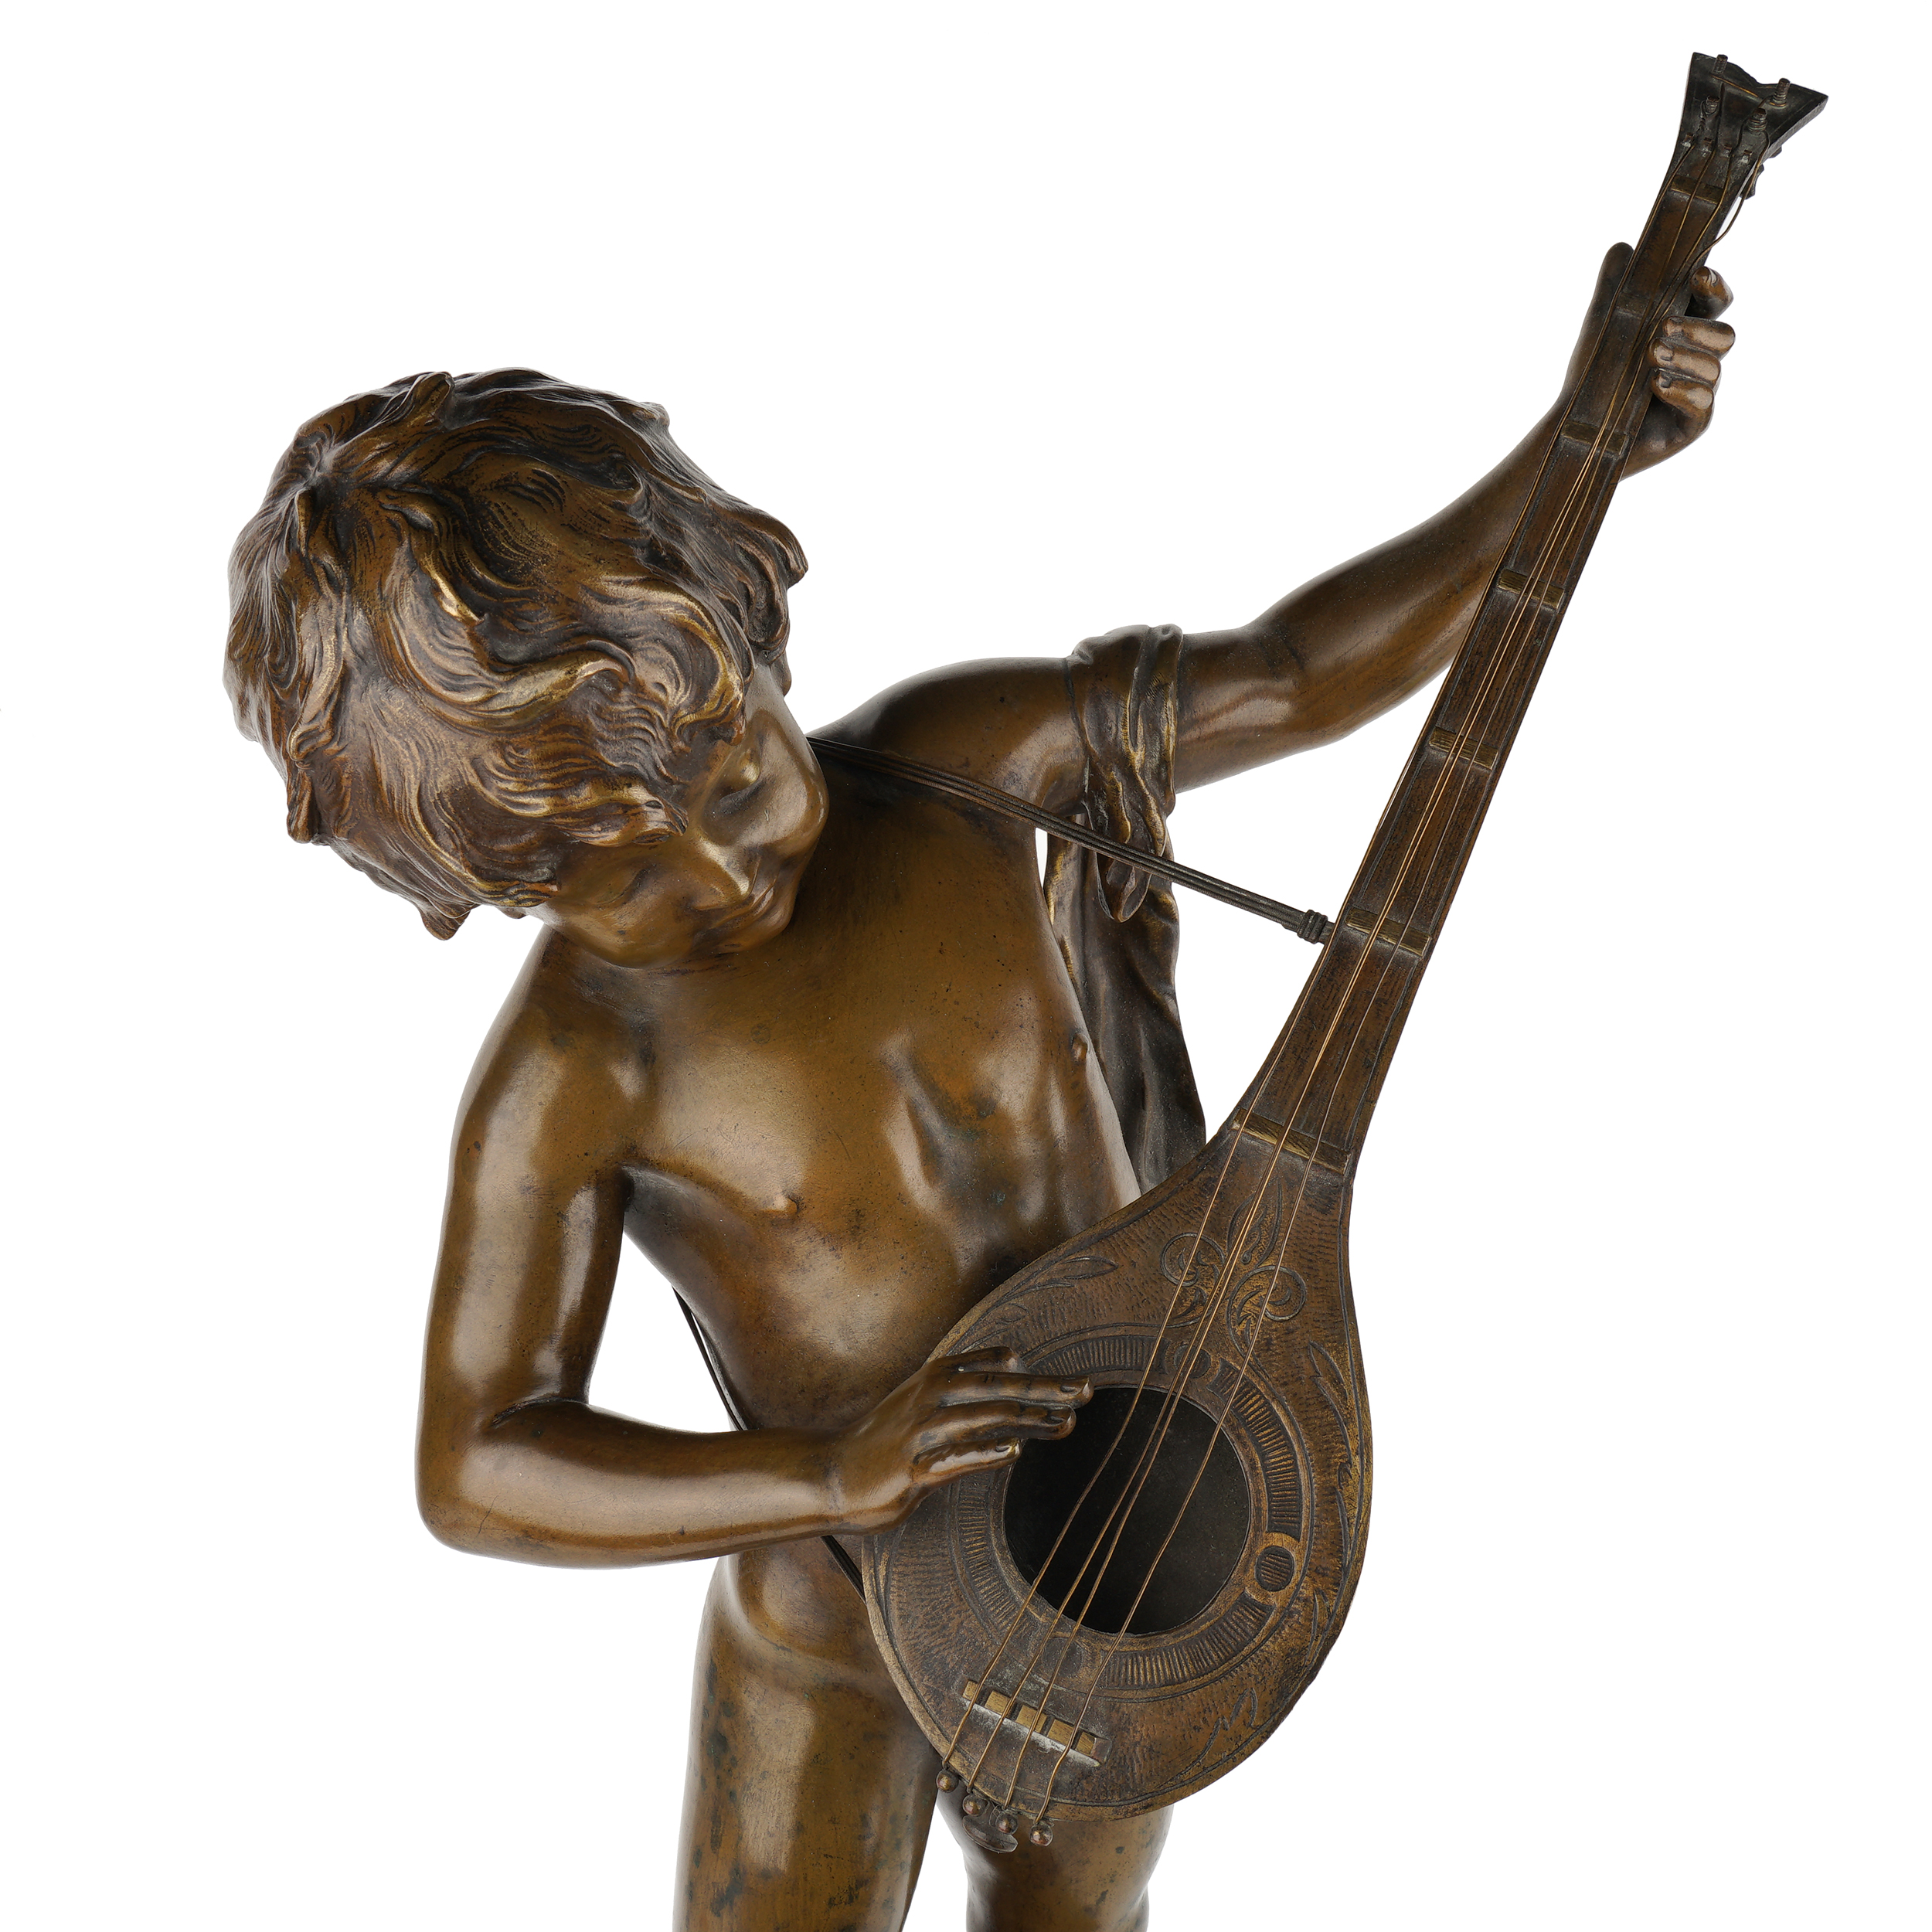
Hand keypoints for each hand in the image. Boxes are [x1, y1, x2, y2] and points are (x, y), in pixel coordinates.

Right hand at [828, 1345, 1091, 1533]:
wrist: (833, 1474)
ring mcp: (921, 1433)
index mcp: (936, 1377)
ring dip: (1025, 1418)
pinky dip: (984, 1452)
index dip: (1039, 1376)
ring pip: (980, 1418)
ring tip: (1064, 1422)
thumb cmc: (887, 1436)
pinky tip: (1014, 1452)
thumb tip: (1015, 1355)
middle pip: (995, 1387)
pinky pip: (954, 1459)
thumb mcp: (923, 1394)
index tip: (1082, 1385)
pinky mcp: (913, 1470)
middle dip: (1043, 1389)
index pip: (995, 1369)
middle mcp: (930, 1398)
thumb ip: (967, 1373)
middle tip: (1085, 1393)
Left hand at [1563, 242, 1735, 477]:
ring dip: (1684, 358)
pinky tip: (1656, 385)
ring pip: (1715, 368)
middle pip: (1724, 334)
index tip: (1696, 275)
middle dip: (1697, 327)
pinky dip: (1682, 391)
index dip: (1713, 287)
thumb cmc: (1596, 375)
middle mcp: (1699, 360)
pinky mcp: (1691, 424)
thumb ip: (1616, 286)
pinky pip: (1703, 404)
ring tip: (1651, 357)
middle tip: (1663, 325)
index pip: (1714, 302)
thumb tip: (1623, 247)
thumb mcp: (1604, 324)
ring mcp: (1699, 393)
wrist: (1576, 427)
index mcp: (1686, 330)